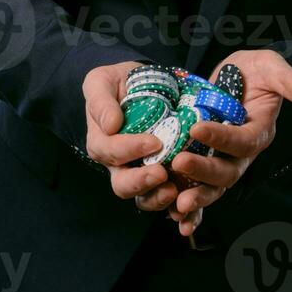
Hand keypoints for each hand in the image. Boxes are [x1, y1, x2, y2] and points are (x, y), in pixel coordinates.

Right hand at [82, 61, 183, 214]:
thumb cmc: (118, 83)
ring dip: (159, 198)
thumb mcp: (101, 82)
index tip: (154, 142)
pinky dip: (178, 208)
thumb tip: (111, 125)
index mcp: (102, 142)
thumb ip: (101, 101)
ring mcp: (141, 171)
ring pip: (144, 197)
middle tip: (162, 173)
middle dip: (142, 182)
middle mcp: (119, 164)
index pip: (111, 152)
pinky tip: (190, 209)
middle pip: (124, 184)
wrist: (141, 83)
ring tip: (175, 191)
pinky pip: (167, 197)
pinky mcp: (163, 175)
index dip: (130, 150)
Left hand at [164, 49, 291, 234]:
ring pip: (214, 186)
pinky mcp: (207, 161)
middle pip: (228, 171)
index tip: (198, 128)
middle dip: (204, 171)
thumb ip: (289, 80)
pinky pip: (200, 188)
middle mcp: (242, 151)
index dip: (223, 138)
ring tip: (175, 202)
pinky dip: (191, 208)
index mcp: (259, 131)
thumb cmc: (255, 71)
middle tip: (180, 162)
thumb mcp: (271, 67)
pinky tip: (174, 216)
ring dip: (196, 196)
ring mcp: (224, 159)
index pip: (243, 141)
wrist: (237, 76)